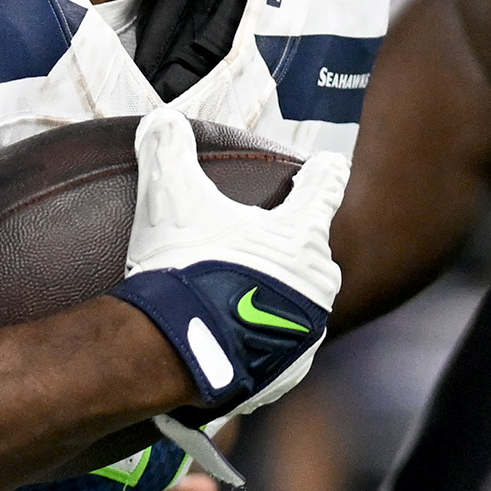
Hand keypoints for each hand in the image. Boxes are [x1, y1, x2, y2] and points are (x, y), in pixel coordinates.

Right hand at [113, 114, 347, 442]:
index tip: (329, 163)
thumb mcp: (170, 200)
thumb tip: (162, 119)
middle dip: (292, 248)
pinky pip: (280, 349)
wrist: (177, 353)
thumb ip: (167, 153)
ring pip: (299, 305)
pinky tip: (233, 340)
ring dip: (277, 298)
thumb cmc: (183, 270)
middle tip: (258, 246)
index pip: (323, 189)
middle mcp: (315, 283)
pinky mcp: (288, 371)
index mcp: (299, 236)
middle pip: (312, 254)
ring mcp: (306, 331)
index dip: (323, 172)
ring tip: (239, 298)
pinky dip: (262, 343)